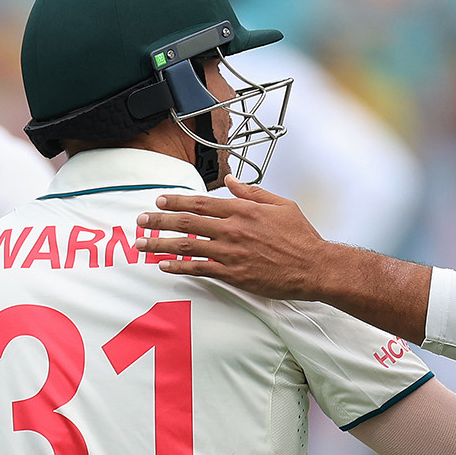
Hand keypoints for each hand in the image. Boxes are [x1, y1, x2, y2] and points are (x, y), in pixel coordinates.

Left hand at [135, 176, 330, 299]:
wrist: (314, 267)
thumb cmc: (301, 236)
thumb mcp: (281, 205)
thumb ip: (253, 192)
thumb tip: (232, 180)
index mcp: (243, 210)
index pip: (201, 202)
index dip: (177, 200)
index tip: (160, 199)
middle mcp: (232, 229)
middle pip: (187, 222)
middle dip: (159, 220)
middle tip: (140, 220)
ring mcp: (231, 253)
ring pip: (187, 246)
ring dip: (160, 244)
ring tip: (141, 244)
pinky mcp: (233, 274)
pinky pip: (199, 269)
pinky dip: (179, 267)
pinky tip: (164, 266)